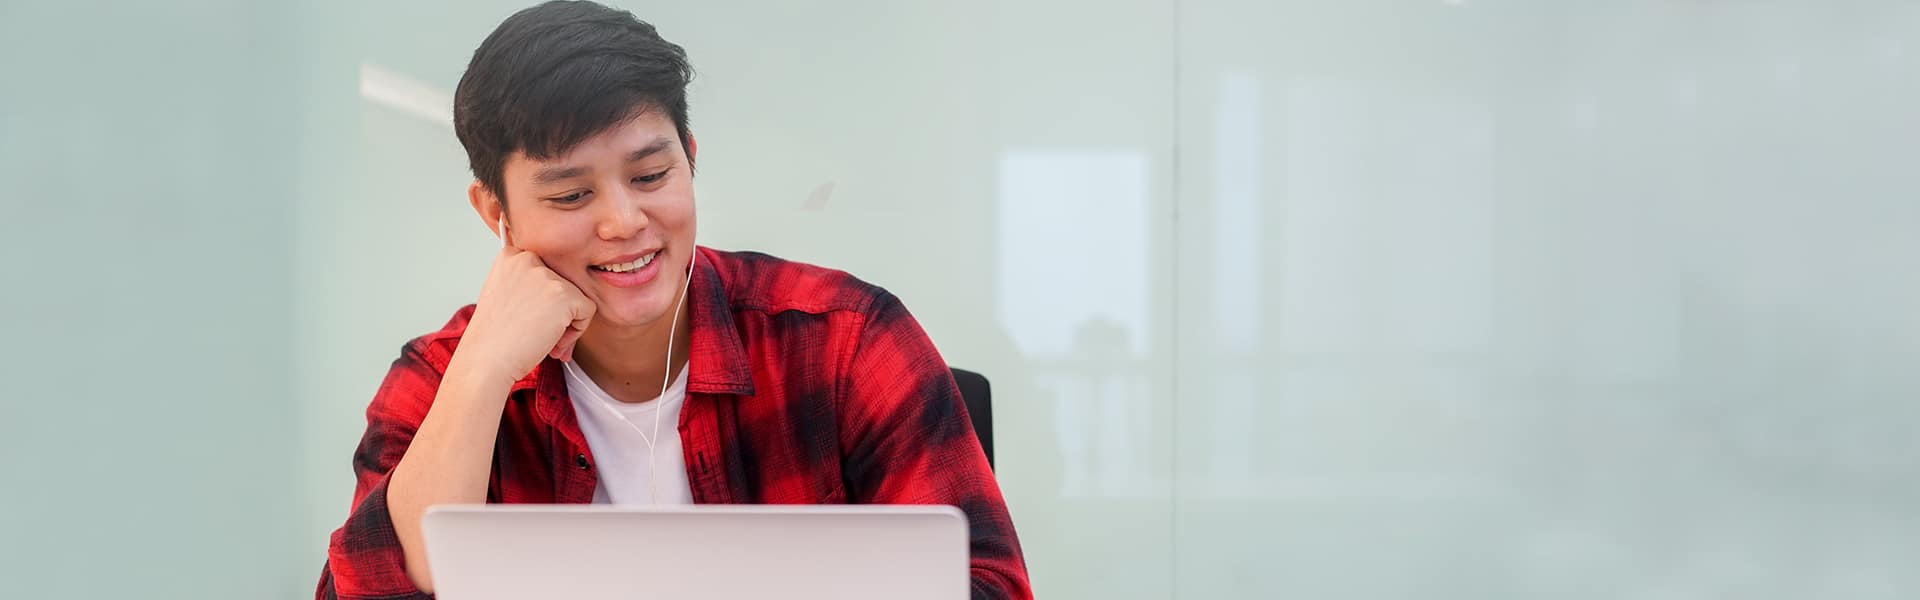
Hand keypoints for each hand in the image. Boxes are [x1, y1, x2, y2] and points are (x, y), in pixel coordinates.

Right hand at [454, 217, 594, 384]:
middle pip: (562, 283)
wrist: (486, 360)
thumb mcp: (503, 296)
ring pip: (576, 297)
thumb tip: (557, 291)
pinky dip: (577, 331)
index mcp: (510, 256)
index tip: (529, 318)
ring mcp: (546, 275)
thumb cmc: (494, 337)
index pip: (545, 270)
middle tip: (538, 334)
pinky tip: (554, 343)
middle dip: (556, 312)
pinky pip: (588, 310)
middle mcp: (528, 259)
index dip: (542, 299)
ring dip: (566, 324)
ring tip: (545, 343)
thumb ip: (528, 285)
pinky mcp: (564, 294)